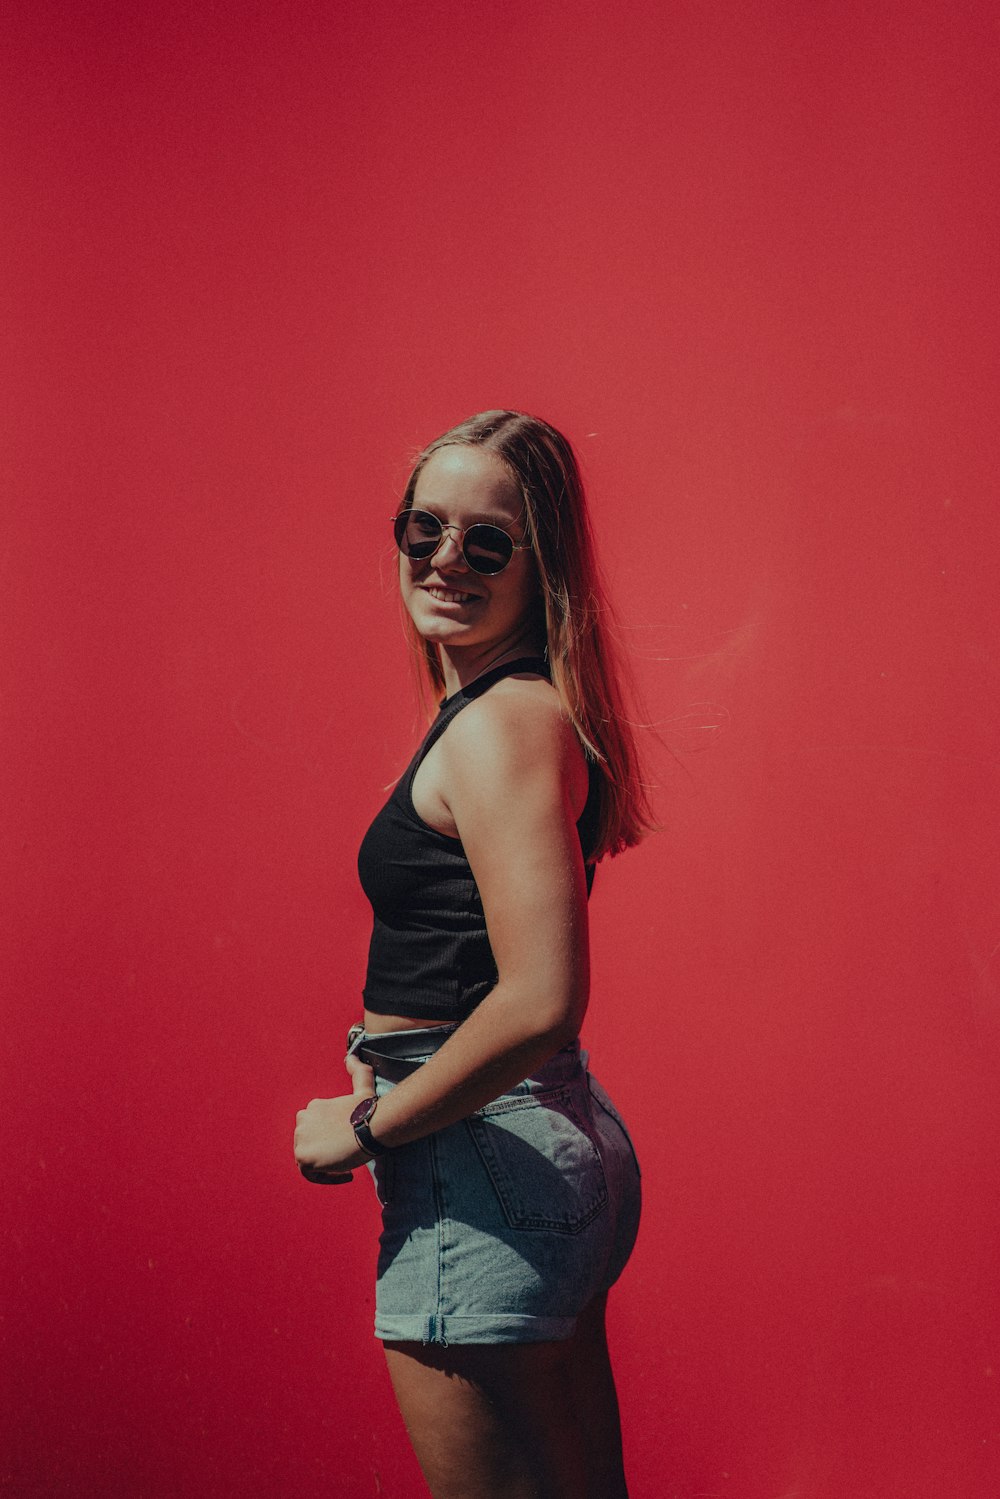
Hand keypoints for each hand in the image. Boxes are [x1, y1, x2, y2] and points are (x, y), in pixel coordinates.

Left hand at [293, 1052, 377, 1184]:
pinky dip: (327, 1177)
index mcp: (313, 1107)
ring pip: (309, 1160)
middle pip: (310, 1145)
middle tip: (348, 1155)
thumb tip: (351, 1056)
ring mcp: (301, 1138)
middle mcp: (302, 1120)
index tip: (347, 1143)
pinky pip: (310, 1174)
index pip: (315, 1130)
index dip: (330, 1139)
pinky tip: (347, 1174)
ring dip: (326, 1165)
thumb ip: (357, 1071)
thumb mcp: (362, 1086)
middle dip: (326, 1152)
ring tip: (348, 1164)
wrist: (371, 1127)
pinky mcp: (303, 1156)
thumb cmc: (368, 1110)